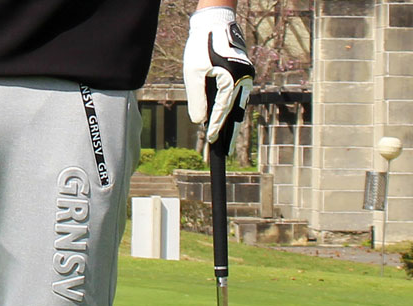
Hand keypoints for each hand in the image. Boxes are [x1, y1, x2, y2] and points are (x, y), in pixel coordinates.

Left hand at [183, 6, 253, 153]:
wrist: (215, 20)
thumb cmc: (201, 45)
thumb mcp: (193, 74)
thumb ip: (197, 100)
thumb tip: (199, 121)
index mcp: (231, 81)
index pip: (222, 111)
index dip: (216, 128)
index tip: (212, 143)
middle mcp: (243, 79)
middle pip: (236, 112)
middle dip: (230, 132)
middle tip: (227, 151)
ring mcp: (245, 74)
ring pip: (239, 104)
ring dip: (232, 121)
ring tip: (228, 139)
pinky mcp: (243, 71)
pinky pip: (239, 94)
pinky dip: (233, 107)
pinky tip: (228, 118)